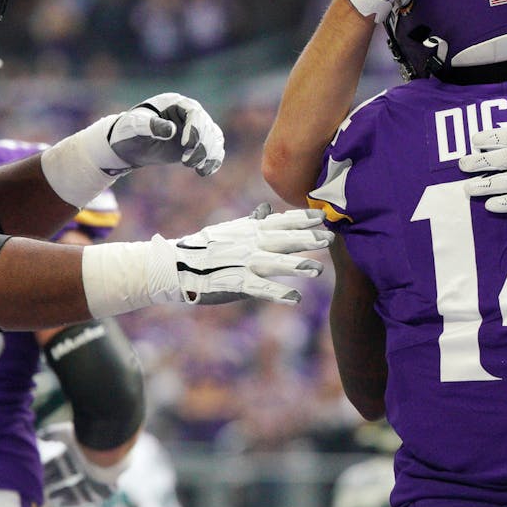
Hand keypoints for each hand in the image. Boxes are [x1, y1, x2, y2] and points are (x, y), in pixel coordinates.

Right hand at [37, 421, 123, 506]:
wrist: (109, 453)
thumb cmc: (86, 442)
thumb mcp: (65, 434)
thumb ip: (51, 433)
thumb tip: (38, 435)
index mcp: (78, 454)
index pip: (59, 464)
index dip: (47, 470)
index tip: (35, 475)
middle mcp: (86, 466)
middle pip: (65, 478)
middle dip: (51, 484)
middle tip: (38, 489)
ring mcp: (95, 478)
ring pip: (76, 490)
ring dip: (62, 494)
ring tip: (49, 498)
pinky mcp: (103, 489)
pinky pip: (89, 499)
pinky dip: (75, 502)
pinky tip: (62, 504)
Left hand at [42, 92, 224, 207]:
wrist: (128, 144)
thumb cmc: (129, 130)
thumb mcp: (135, 126)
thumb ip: (150, 126)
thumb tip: (171, 130)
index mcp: (176, 104)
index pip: (194, 113)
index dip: (195, 128)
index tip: (185, 145)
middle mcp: (189, 114)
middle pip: (207, 127)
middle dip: (202, 145)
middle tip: (186, 162)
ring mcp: (194, 130)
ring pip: (214, 138)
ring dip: (210, 154)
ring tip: (198, 169)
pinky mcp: (196, 144)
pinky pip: (213, 149)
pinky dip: (214, 160)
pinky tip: (205, 171)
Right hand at [159, 206, 331, 304]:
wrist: (175, 265)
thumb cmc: (204, 247)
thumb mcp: (229, 229)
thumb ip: (251, 221)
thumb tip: (266, 208)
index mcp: (249, 230)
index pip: (281, 221)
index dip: (303, 218)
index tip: (324, 215)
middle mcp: (249, 243)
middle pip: (283, 239)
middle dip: (308, 238)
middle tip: (331, 238)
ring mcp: (242, 263)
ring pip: (274, 263)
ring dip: (297, 265)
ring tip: (318, 269)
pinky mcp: (235, 283)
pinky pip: (260, 289)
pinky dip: (278, 293)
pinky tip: (295, 298)